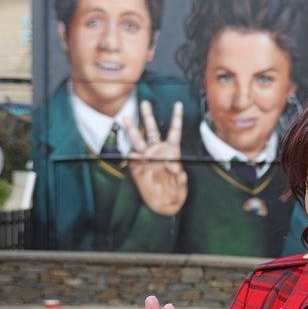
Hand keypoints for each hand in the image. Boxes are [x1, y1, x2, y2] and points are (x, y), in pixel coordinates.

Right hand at [124, 100, 187, 215]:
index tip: (177, 104)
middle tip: (145, 103)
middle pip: (152, 131)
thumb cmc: (176, 193)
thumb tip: (175, 166)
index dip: (176, 118)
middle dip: (148, 117)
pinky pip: (132, 159)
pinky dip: (131, 157)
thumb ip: (180, 175)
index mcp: (172, 152)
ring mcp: (146, 158)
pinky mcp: (136, 168)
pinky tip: (131, 156)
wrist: (164, 205)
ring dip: (132, 130)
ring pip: (138, 141)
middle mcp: (158, 152)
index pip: (174, 132)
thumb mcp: (182, 185)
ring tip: (126, 118)